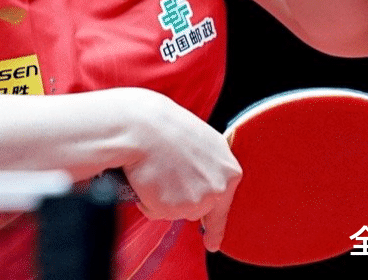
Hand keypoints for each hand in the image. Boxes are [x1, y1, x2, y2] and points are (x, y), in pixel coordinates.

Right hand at [122, 96, 241, 251]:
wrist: (139, 126)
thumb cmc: (161, 125)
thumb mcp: (196, 140)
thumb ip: (204, 164)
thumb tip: (194, 178)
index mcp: (228, 167)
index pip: (225, 203)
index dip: (214, 224)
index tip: (212, 241)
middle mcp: (218, 187)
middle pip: (198, 208)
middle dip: (182, 203)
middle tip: (166, 181)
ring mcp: (198, 200)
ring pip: (175, 210)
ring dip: (162, 196)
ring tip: (154, 168)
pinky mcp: (174, 209)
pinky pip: (156, 211)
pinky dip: (147, 199)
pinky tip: (146, 176)